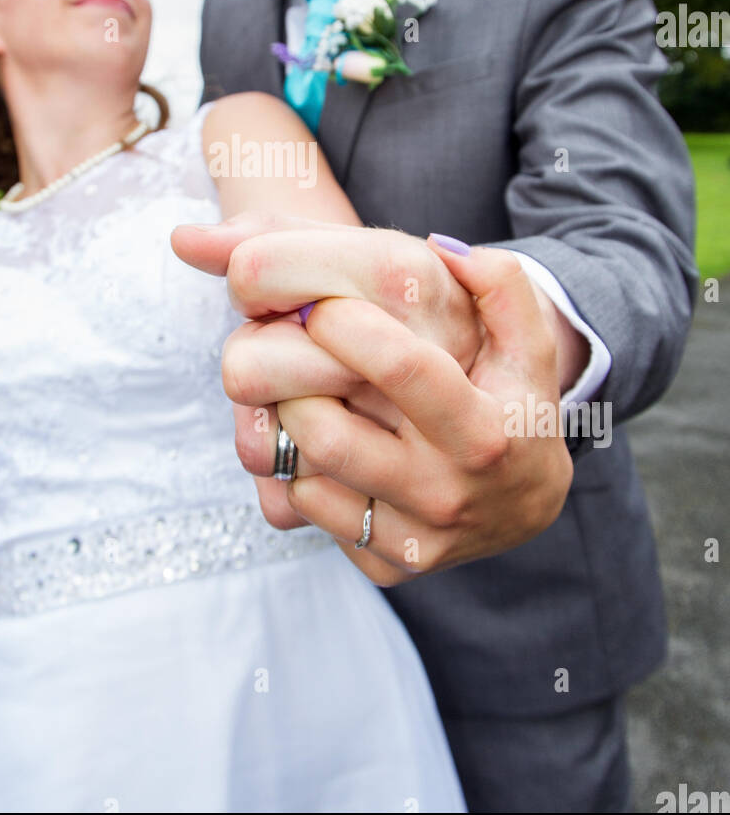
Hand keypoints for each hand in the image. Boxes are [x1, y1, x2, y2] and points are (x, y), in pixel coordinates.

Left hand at [172, 215, 572, 584]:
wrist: (525, 506)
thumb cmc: (517, 407)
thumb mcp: (528, 346)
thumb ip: (503, 285)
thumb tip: (445, 249)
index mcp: (483, 434)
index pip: (400, 369)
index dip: (344, 324)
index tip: (320, 304)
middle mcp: (447, 496)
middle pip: (328, 434)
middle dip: (296, 380)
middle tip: (292, 347)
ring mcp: (413, 539)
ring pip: (305, 476)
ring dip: (286, 420)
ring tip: (296, 384)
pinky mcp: (383, 564)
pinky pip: (305, 509)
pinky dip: (294, 466)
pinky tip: (310, 434)